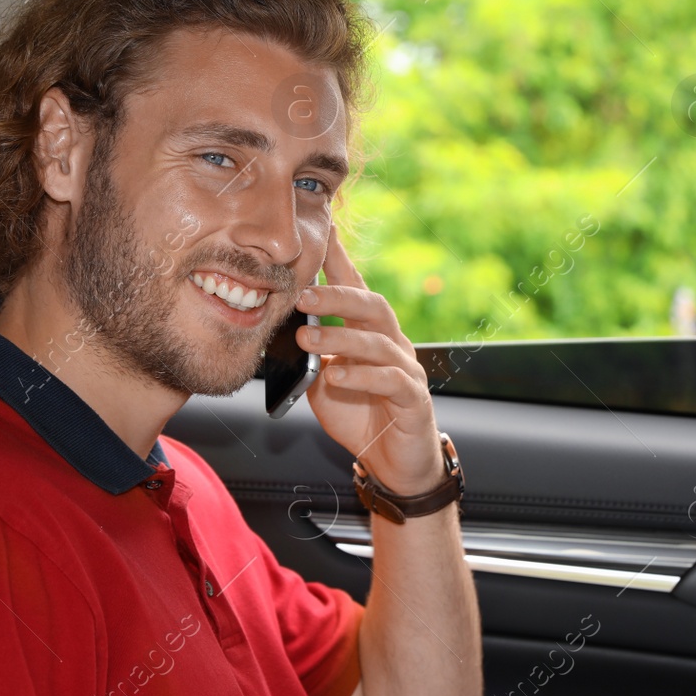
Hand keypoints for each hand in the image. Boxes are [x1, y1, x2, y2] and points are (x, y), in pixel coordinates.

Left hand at [297, 223, 443, 493]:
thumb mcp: (324, 383)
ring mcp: (407, 370)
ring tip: (308, 337)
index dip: (339, 260)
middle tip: (303, 295)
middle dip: (337, 295)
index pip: (355, 288)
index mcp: (370, 334)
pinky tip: (337, 378)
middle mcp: (393, 344)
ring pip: (378, 340)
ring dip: (340, 337)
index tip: (322, 231)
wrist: (394, 465)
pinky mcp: (414, 399)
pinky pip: (390, 379)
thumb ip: (311, 357)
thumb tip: (281, 333)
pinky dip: (361, 376)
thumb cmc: (360, 416)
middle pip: (371, 304)